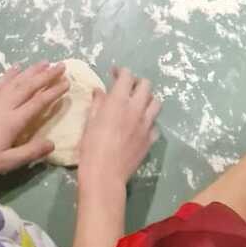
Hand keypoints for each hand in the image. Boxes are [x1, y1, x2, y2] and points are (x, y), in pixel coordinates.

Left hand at [0, 62, 69, 177]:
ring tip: (45, 62)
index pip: (38, 102)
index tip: (67, 82)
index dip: (53, 91)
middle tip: (62, 65)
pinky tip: (17, 67)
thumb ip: (30, 152)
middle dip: (47, 75)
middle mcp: (5, 105)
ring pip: (16, 80)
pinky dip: (11, 73)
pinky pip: (1, 82)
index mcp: (13, 121)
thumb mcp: (7, 162)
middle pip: (29, 86)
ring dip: (32, 70)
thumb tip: (53, 144)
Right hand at [77, 67, 159, 188]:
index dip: (120, 71)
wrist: (105, 174)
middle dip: (136, 83)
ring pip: (156, 102)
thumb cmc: (91, 147)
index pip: (127, 75)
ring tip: (138, 105)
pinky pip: (155, 125)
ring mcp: (146, 124)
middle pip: (146, 85)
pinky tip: (140, 127)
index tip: (114, 74)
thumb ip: (98, 103)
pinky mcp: (150, 139)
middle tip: (127, 89)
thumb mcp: (89, 121)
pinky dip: (149, 122)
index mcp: (118, 101)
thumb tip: (100, 92)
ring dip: (147, 99)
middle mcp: (136, 108)